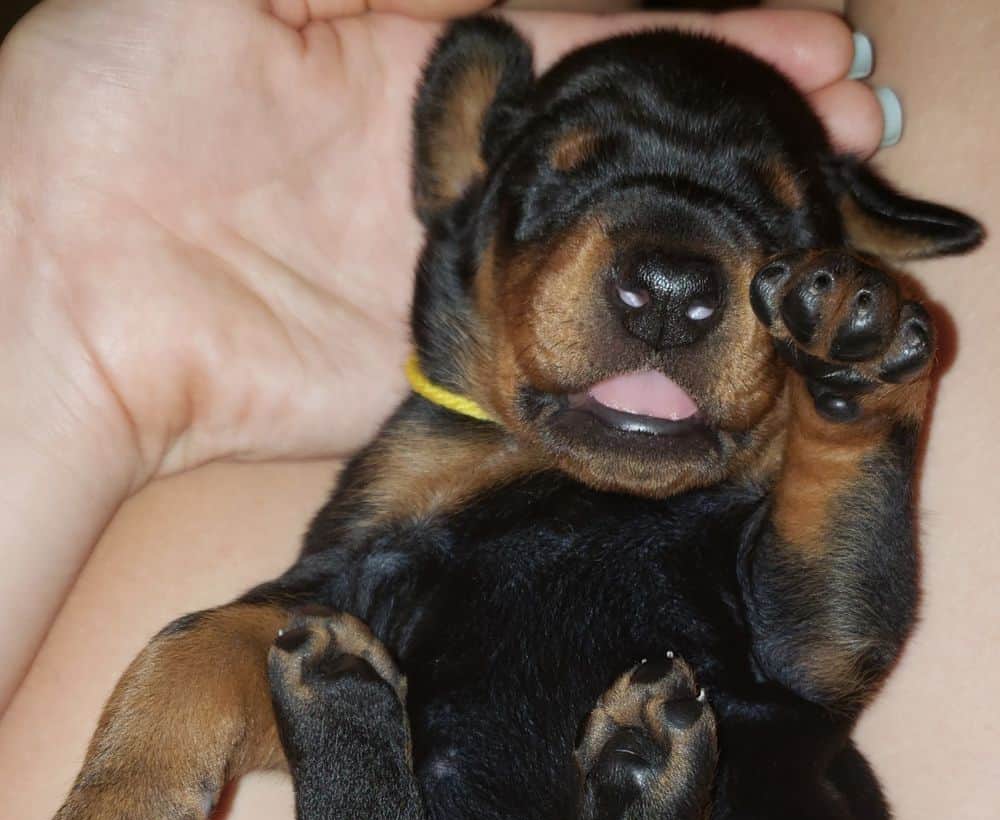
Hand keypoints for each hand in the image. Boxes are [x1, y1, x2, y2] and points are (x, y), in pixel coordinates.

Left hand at [0, 1, 881, 479]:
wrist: (62, 288)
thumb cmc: (110, 98)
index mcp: (422, 58)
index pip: (594, 37)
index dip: (703, 36)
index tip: (804, 41)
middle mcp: (454, 168)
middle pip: (623, 148)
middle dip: (735, 132)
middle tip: (843, 129)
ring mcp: (455, 273)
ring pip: (608, 253)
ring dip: (709, 241)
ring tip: (815, 220)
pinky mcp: (438, 368)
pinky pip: (552, 356)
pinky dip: (634, 349)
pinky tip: (715, 333)